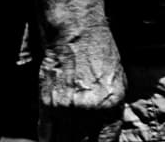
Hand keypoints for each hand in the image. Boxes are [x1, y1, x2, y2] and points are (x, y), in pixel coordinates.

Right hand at [36, 22, 123, 140]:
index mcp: (111, 105)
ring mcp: (66, 109)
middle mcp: (89, 110)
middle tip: (80, 140)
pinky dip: (48, 139)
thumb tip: (107, 134)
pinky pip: (45, 134)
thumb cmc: (101, 55)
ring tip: (68, 138)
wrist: (77, 34)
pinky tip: (52, 137)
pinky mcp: (47, 104)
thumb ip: (112, 111)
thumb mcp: (119, 82)